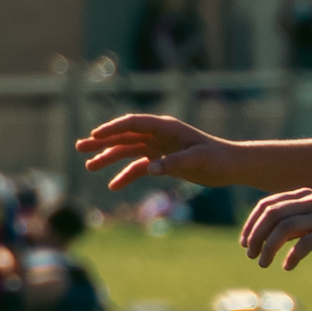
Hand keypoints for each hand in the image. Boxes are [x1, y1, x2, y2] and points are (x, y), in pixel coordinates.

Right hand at [80, 109, 228, 191]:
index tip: (94, 135)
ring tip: (89, 166)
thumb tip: (149, 169)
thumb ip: (173, 163)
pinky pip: (138, 166)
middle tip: (80, 147)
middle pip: (125, 135)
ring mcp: (159, 148)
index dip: (113, 128)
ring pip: (128, 150)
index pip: (133, 124)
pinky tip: (114, 186)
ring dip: (109, 157)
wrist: (231, 166)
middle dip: (102, 141)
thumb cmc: (218, 159)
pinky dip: (126, 175)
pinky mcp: (162, 161)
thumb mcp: (198, 160)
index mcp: (166, 128)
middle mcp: (159, 135)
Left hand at [240, 187, 311, 267]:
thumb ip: (299, 221)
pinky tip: (287, 267)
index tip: (245, 242)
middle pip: (271, 215)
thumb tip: (275, 235)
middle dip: (255, 235)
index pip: (267, 205)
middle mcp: (311, 202)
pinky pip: (306, 244)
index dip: (251, 223)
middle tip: (250, 255)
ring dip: (268, 247)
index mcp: (305, 195)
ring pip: (284, 228)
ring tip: (263, 264)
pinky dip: (292, 256)